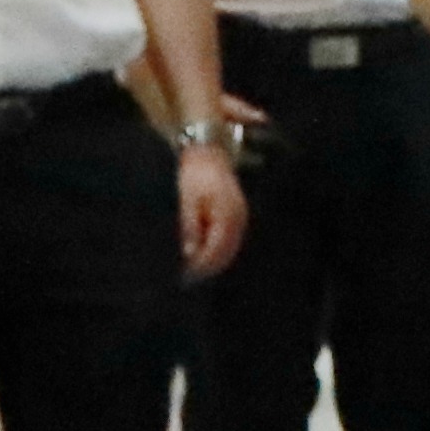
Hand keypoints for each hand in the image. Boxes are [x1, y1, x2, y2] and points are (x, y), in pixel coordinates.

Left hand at [175, 135, 246, 280]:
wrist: (208, 152)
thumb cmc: (195, 175)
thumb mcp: (188, 201)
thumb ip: (190, 228)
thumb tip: (190, 253)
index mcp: (227, 214)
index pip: (217, 249)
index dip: (203, 265)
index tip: (188, 275)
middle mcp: (239, 216)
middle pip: (227, 251)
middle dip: (210, 266)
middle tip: (191, 279)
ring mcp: (241, 214)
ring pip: (231, 246)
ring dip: (216, 259)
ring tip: (198, 270)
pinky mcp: (238, 212)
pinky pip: (232, 237)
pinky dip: (220, 248)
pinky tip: (207, 253)